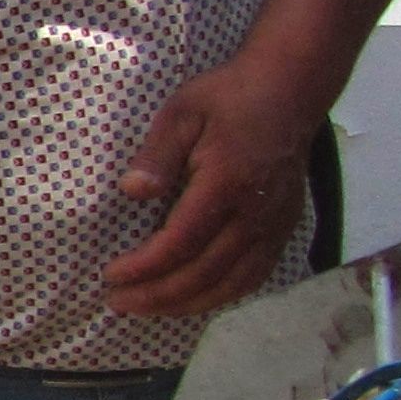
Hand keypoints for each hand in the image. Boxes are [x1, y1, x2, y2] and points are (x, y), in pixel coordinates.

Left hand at [105, 58, 319, 318]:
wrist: (289, 89)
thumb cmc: (228, 98)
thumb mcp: (182, 112)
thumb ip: (157, 154)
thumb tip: (132, 191)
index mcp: (226, 184)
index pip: (180, 243)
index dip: (144, 268)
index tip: (111, 276)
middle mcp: (255, 213)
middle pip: (204, 273)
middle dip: (157, 295)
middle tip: (118, 303)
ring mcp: (275, 224)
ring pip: (232, 283)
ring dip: (187, 304)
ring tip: (147, 310)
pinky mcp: (284, 227)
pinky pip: (255, 275)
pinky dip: (222, 295)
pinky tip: (194, 300)